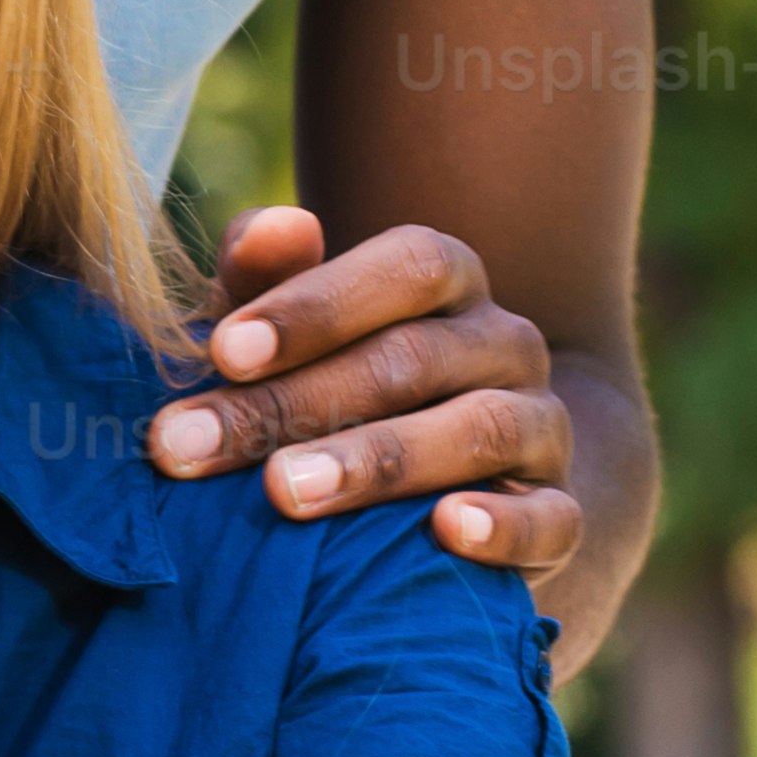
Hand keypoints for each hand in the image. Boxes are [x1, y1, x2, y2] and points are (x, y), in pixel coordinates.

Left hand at [146, 206, 585, 584]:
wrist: (464, 481)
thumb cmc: (340, 389)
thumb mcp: (288, 333)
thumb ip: (266, 277)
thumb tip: (276, 226)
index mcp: (447, 280)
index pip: (405, 266)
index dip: (315, 304)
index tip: (222, 351)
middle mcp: (504, 343)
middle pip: (413, 358)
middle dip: (295, 403)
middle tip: (195, 444)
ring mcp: (539, 427)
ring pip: (477, 429)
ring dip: (376, 460)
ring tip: (284, 492)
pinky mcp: (561, 513)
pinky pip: (551, 517)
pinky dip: (503, 526)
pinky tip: (445, 530)